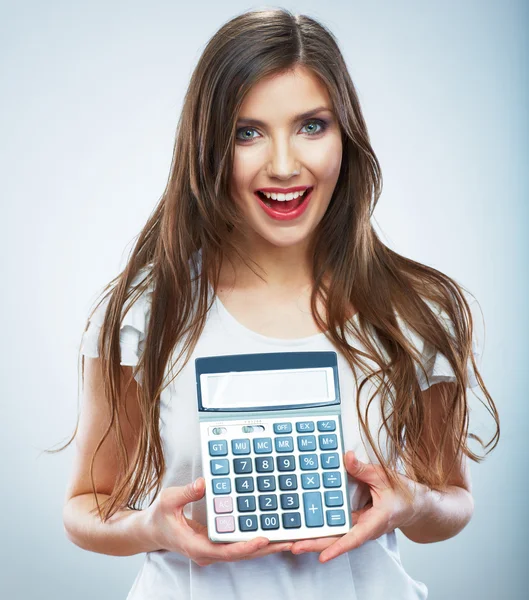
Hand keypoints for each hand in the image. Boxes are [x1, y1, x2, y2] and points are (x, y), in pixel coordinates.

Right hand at [143, 477, 291, 565]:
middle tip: (289, 541)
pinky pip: (238, 543)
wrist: (151, 530)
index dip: (246, 547)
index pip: (226, 552)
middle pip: (241, 554)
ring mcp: (213, 550)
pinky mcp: (216, 544)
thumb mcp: (169, 500)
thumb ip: (187, 493)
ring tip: (289, 538)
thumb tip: (205, 483)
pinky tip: (272, 531)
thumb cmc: (159, 516)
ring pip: (242, 551)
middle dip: (265, 549)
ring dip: (264, 546)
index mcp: (196, 546)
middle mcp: (208, 552)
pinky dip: (254, 539)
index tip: (263, 539)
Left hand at [290, 451, 418, 562]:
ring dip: (314, 539)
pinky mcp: (353, 521)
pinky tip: (303, 528)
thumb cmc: (402, 493)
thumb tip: (346, 457)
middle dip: (314, 545)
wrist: (415, 505)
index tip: (322, 557)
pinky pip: (336, 528)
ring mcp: (358, 526)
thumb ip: (363, 469)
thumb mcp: (384, 477)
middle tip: (292, 546)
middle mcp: (364, 528)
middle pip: (337, 541)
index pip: (355, 538)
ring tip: (290, 541)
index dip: (338, 547)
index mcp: (375, 521)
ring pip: (334, 536)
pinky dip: (320, 529)